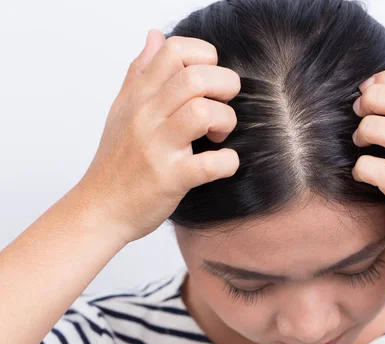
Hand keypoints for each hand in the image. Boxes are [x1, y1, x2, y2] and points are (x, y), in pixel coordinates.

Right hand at [77, 29, 240, 243]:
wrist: (99, 210)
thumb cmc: (115, 162)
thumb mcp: (122, 109)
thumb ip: (140, 71)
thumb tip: (155, 35)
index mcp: (139, 96)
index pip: (174, 50)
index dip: (205, 57)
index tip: (209, 79)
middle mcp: (147, 116)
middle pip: (195, 78)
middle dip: (225, 87)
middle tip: (223, 106)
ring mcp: (158, 147)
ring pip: (204, 114)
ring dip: (226, 121)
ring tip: (219, 135)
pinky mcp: (170, 179)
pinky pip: (211, 164)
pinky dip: (227, 162)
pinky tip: (223, 164)